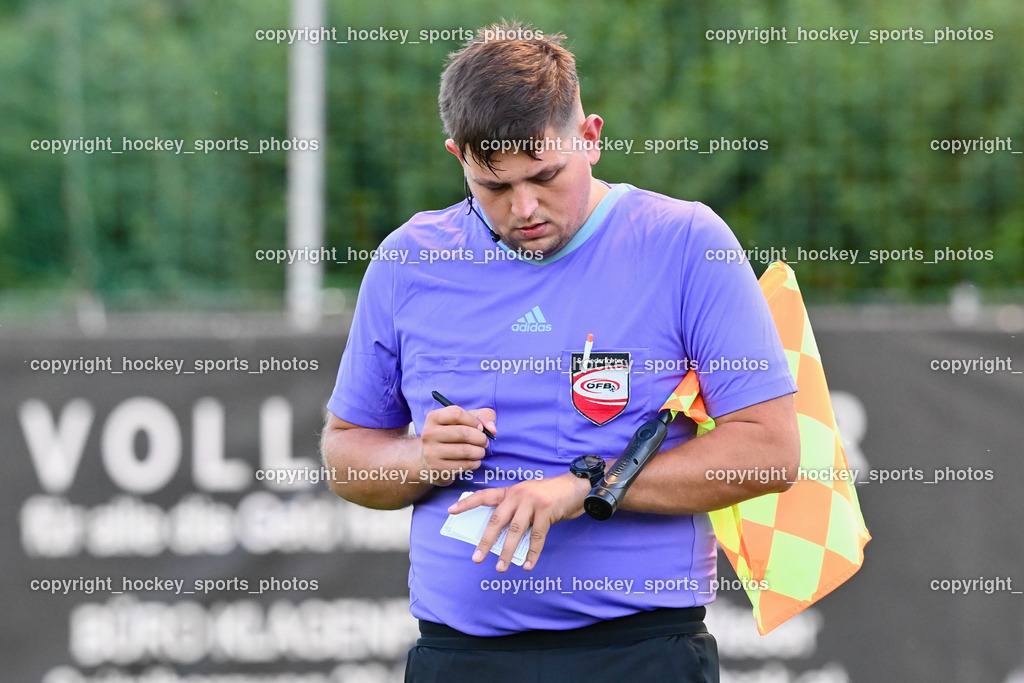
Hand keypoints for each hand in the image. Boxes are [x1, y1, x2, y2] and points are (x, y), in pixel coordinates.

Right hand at [419, 405, 496, 485]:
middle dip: (480, 438)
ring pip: (465, 450)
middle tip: (484, 442)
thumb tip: (493, 429)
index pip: (457, 413)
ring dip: (480, 452)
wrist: (430, 461)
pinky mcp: (437, 469)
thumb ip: (484, 417)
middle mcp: (428, 434)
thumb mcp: (465, 420)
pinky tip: (474, 461)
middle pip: (463, 432)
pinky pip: (464, 465)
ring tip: (480, 452)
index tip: (480, 428)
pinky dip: (475, 463)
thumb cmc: (452, 436)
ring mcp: (431, 452)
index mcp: (433, 417)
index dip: (473, 421)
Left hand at [447, 473, 591, 570]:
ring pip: (515, 531)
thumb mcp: (529, 498)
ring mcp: (532, 503)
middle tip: (477, 557)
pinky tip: (528, 565)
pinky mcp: (546, 512)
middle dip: (485, 541)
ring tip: (501, 567)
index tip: (451, 511)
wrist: (578, 486)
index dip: (467, 503)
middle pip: (497, 520)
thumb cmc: (551, 495)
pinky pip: (537, 537)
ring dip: (507, 552)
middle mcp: (519, 495)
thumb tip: (503, 537)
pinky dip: (532, 554)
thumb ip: (516, 512)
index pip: (484, 495)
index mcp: (511, 491)